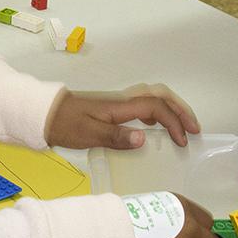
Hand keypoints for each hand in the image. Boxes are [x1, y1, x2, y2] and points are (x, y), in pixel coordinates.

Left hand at [46, 85, 199, 150]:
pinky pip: (143, 103)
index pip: (157, 108)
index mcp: (120, 106)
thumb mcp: (88, 134)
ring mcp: (117, 101)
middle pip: (160, 95)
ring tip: (182, 128)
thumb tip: (144, 139)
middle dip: (181, 110)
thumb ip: (116, 137)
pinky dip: (157, 111)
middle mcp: (122, 99)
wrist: (43, 113)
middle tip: (194, 129)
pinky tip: (154, 128)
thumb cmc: (64, 125)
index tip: (183, 142)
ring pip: (153, 97)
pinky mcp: (111, 107)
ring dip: (171, 109)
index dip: (174, 122)